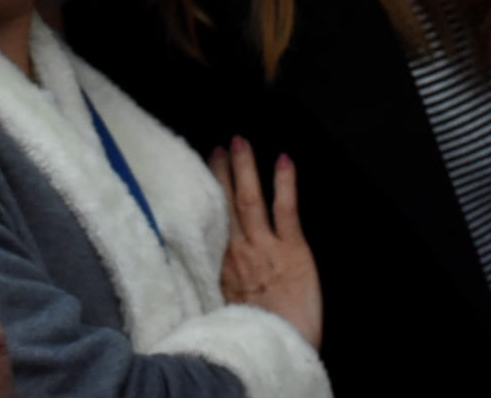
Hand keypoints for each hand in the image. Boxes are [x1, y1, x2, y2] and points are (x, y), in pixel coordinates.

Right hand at [209, 137, 321, 349]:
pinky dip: (285, 183)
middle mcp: (237, 251)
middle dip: (221, 172)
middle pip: (225, 203)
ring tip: (240, 142)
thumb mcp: (224, 308)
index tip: (197, 173)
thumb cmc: (253, 334)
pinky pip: (286, 209)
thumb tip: (201, 272)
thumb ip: (215, 284)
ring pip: (250, 199)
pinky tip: (284, 160)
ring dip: (245, 168)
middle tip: (217, 146)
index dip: (205, 196)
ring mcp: (264, 247)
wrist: (277, 348)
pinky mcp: (292, 250)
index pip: (211, 222)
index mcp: (220, 266)